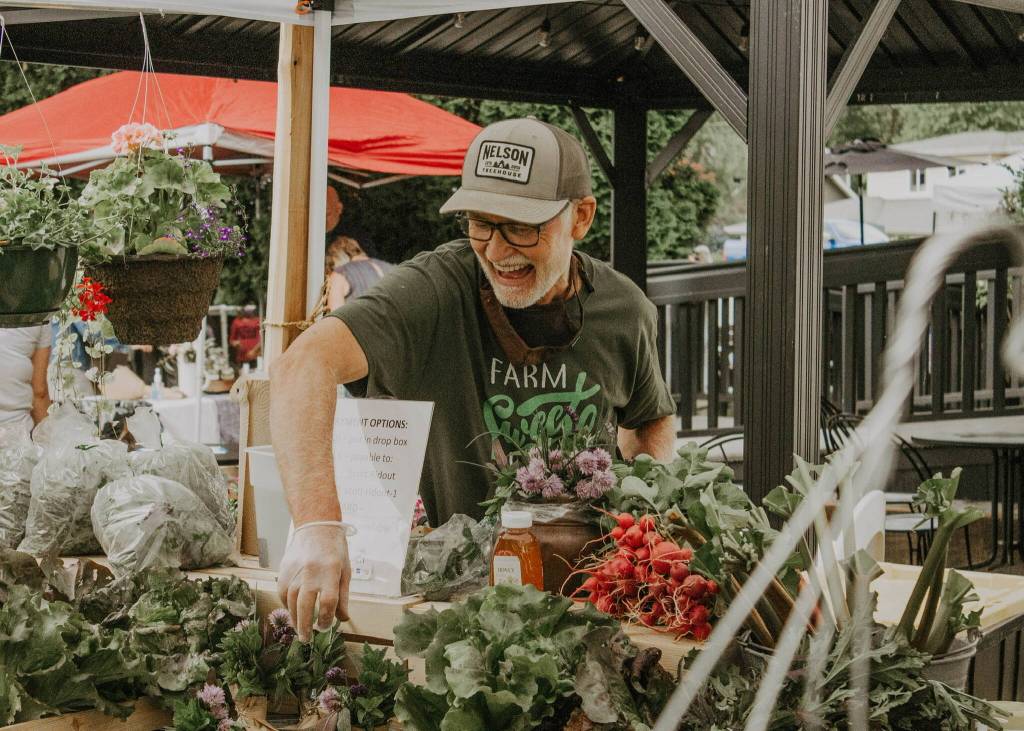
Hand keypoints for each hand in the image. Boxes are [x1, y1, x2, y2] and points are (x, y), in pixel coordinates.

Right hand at [277, 524, 351, 640]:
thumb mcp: (345, 571)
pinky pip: (282, 593)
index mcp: (330, 571)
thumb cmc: (334, 550)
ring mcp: (295, 571)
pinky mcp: (283, 570)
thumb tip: (342, 619)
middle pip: (305, 605)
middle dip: (305, 626)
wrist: (315, 527)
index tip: (326, 626)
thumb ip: (343, 596)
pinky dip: (286, 605)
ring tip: (300, 630)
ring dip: (294, 618)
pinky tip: (292, 612)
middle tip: (306, 639)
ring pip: (290, 601)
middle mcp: (310, 572)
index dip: (327, 618)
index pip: (328, 601)